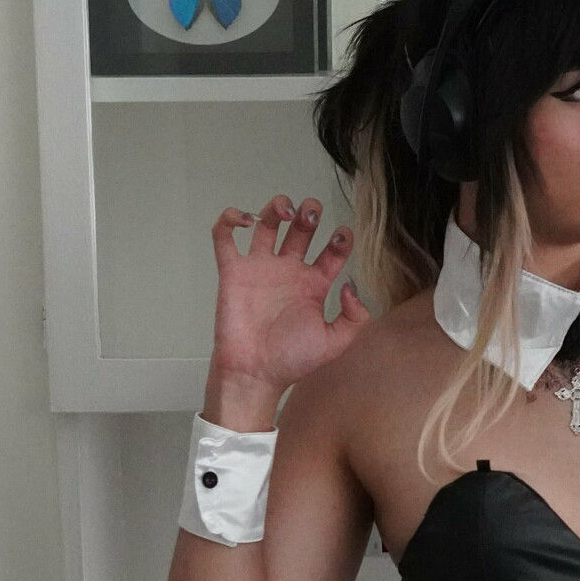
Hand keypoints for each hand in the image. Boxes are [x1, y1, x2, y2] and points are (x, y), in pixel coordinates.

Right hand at [209, 193, 373, 393]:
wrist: (255, 373)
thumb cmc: (292, 360)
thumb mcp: (335, 343)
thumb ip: (354, 317)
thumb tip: (350, 287)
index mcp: (313, 285)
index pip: (331, 252)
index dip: (341, 239)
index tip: (343, 235)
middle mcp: (288, 271)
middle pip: (301, 230)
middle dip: (308, 213)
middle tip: (310, 214)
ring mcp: (260, 269)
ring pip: (268, 224)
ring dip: (276, 207)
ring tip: (286, 211)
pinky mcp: (234, 272)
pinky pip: (225, 237)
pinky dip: (231, 220)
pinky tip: (245, 221)